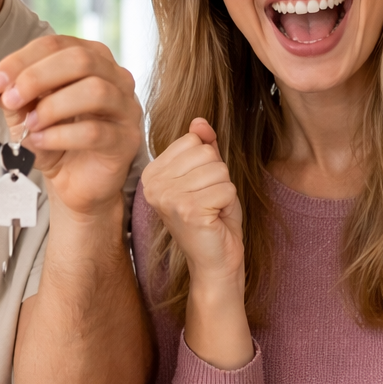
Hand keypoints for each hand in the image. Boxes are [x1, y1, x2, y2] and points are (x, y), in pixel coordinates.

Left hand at [0, 36, 142, 220]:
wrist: (75, 182)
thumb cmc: (54, 140)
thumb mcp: (23, 114)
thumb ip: (7, 93)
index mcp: (89, 59)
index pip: (56, 45)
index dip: (22, 60)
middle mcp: (114, 77)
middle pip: (80, 59)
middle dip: (37, 77)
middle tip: (10, 99)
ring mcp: (125, 108)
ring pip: (95, 91)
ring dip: (52, 107)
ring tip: (29, 125)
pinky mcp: (126, 140)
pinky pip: (96, 131)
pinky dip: (61, 135)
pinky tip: (40, 142)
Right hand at [140, 119, 243, 289]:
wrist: (216, 261)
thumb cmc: (212, 219)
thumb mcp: (208, 176)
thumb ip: (203, 147)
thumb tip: (199, 121)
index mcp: (153, 173)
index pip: (192, 141)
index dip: (207, 163)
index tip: (199, 189)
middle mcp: (153, 184)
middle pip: (206, 154)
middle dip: (218, 177)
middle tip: (209, 202)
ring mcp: (168, 197)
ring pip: (219, 170)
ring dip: (224, 191)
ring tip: (212, 211)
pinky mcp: (187, 210)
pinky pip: (226, 188)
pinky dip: (229, 204)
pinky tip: (215, 219)